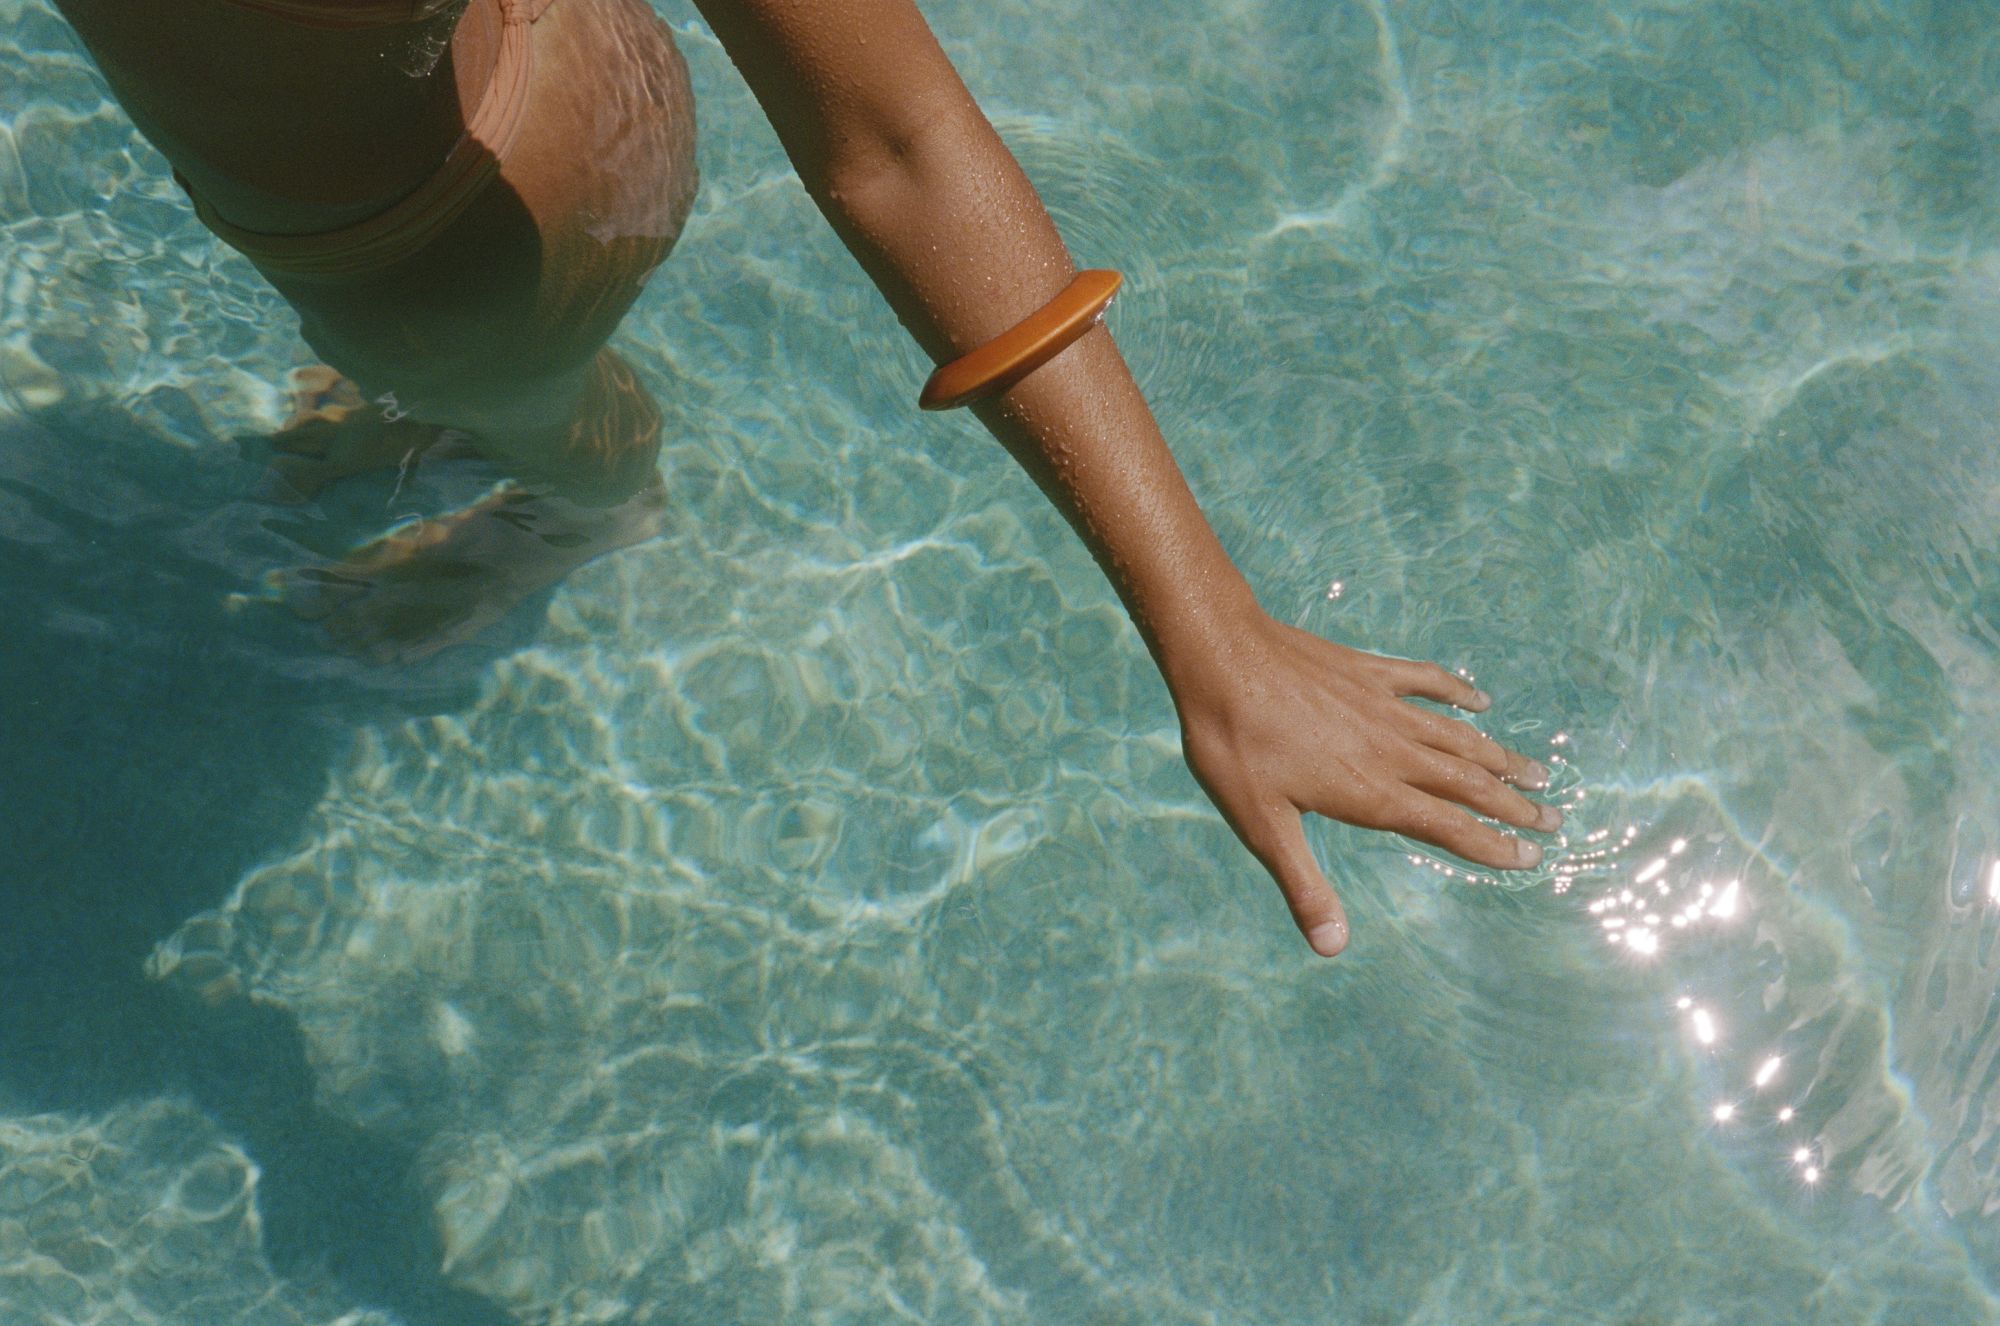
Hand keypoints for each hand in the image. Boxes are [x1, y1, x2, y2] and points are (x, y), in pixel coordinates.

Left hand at [1169, 611, 1556, 956]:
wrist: (1222, 657)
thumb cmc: (1234, 745)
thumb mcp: (1262, 825)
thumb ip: (1303, 885)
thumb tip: (1332, 947)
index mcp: (1372, 792)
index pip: (1448, 827)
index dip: (1491, 846)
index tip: (1530, 860)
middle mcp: (1392, 749)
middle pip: (1468, 782)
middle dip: (1513, 805)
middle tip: (1554, 819)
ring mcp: (1384, 706)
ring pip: (1458, 735)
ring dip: (1499, 756)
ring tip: (1536, 771)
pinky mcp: (1368, 672)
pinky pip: (1427, 681)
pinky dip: (1458, 691)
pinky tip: (1479, 701)